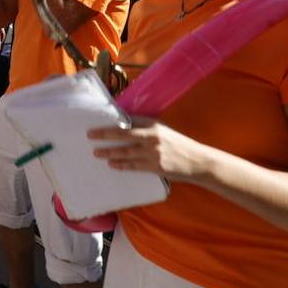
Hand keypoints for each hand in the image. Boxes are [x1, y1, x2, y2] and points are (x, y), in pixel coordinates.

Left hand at [88, 117, 215, 182]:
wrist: (197, 161)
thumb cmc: (178, 145)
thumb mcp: (163, 131)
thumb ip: (145, 128)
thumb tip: (123, 126)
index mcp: (154, 125)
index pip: (129, 121)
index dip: (112, 123)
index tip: (98, 122)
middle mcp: (152, 137)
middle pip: (123, 134)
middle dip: (105, 135)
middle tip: (91, 136)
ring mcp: (153, 152)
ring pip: (126, 152)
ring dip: (110, 152)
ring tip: (97, 153)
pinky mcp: (155, 166)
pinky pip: (134, 166)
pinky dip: (122, 165)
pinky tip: (112, 164)